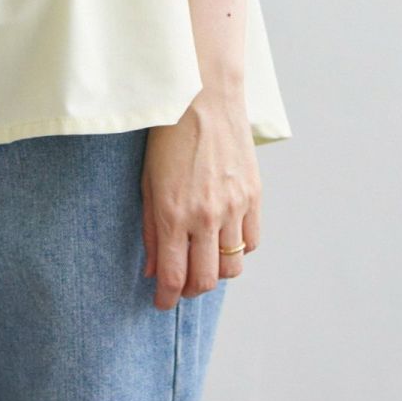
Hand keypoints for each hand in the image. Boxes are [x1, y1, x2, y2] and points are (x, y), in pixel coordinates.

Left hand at [140, 84, 260, 309]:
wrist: (203, 98)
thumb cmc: (167, 137)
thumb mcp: (147, 182)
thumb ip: (151, 229)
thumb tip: (152, 269)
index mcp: (175, 214)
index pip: (173, 276)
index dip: (165, 298)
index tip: (160, 303)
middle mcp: (207, 216)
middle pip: (206, 281)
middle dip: (190, 291)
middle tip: (180, 285)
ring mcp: (234, 207)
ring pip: (232, 267)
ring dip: (216, 272)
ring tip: (202, 261)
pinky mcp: (254, 196)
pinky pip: (251, 242)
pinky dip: (238, 250)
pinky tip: (223, 239)